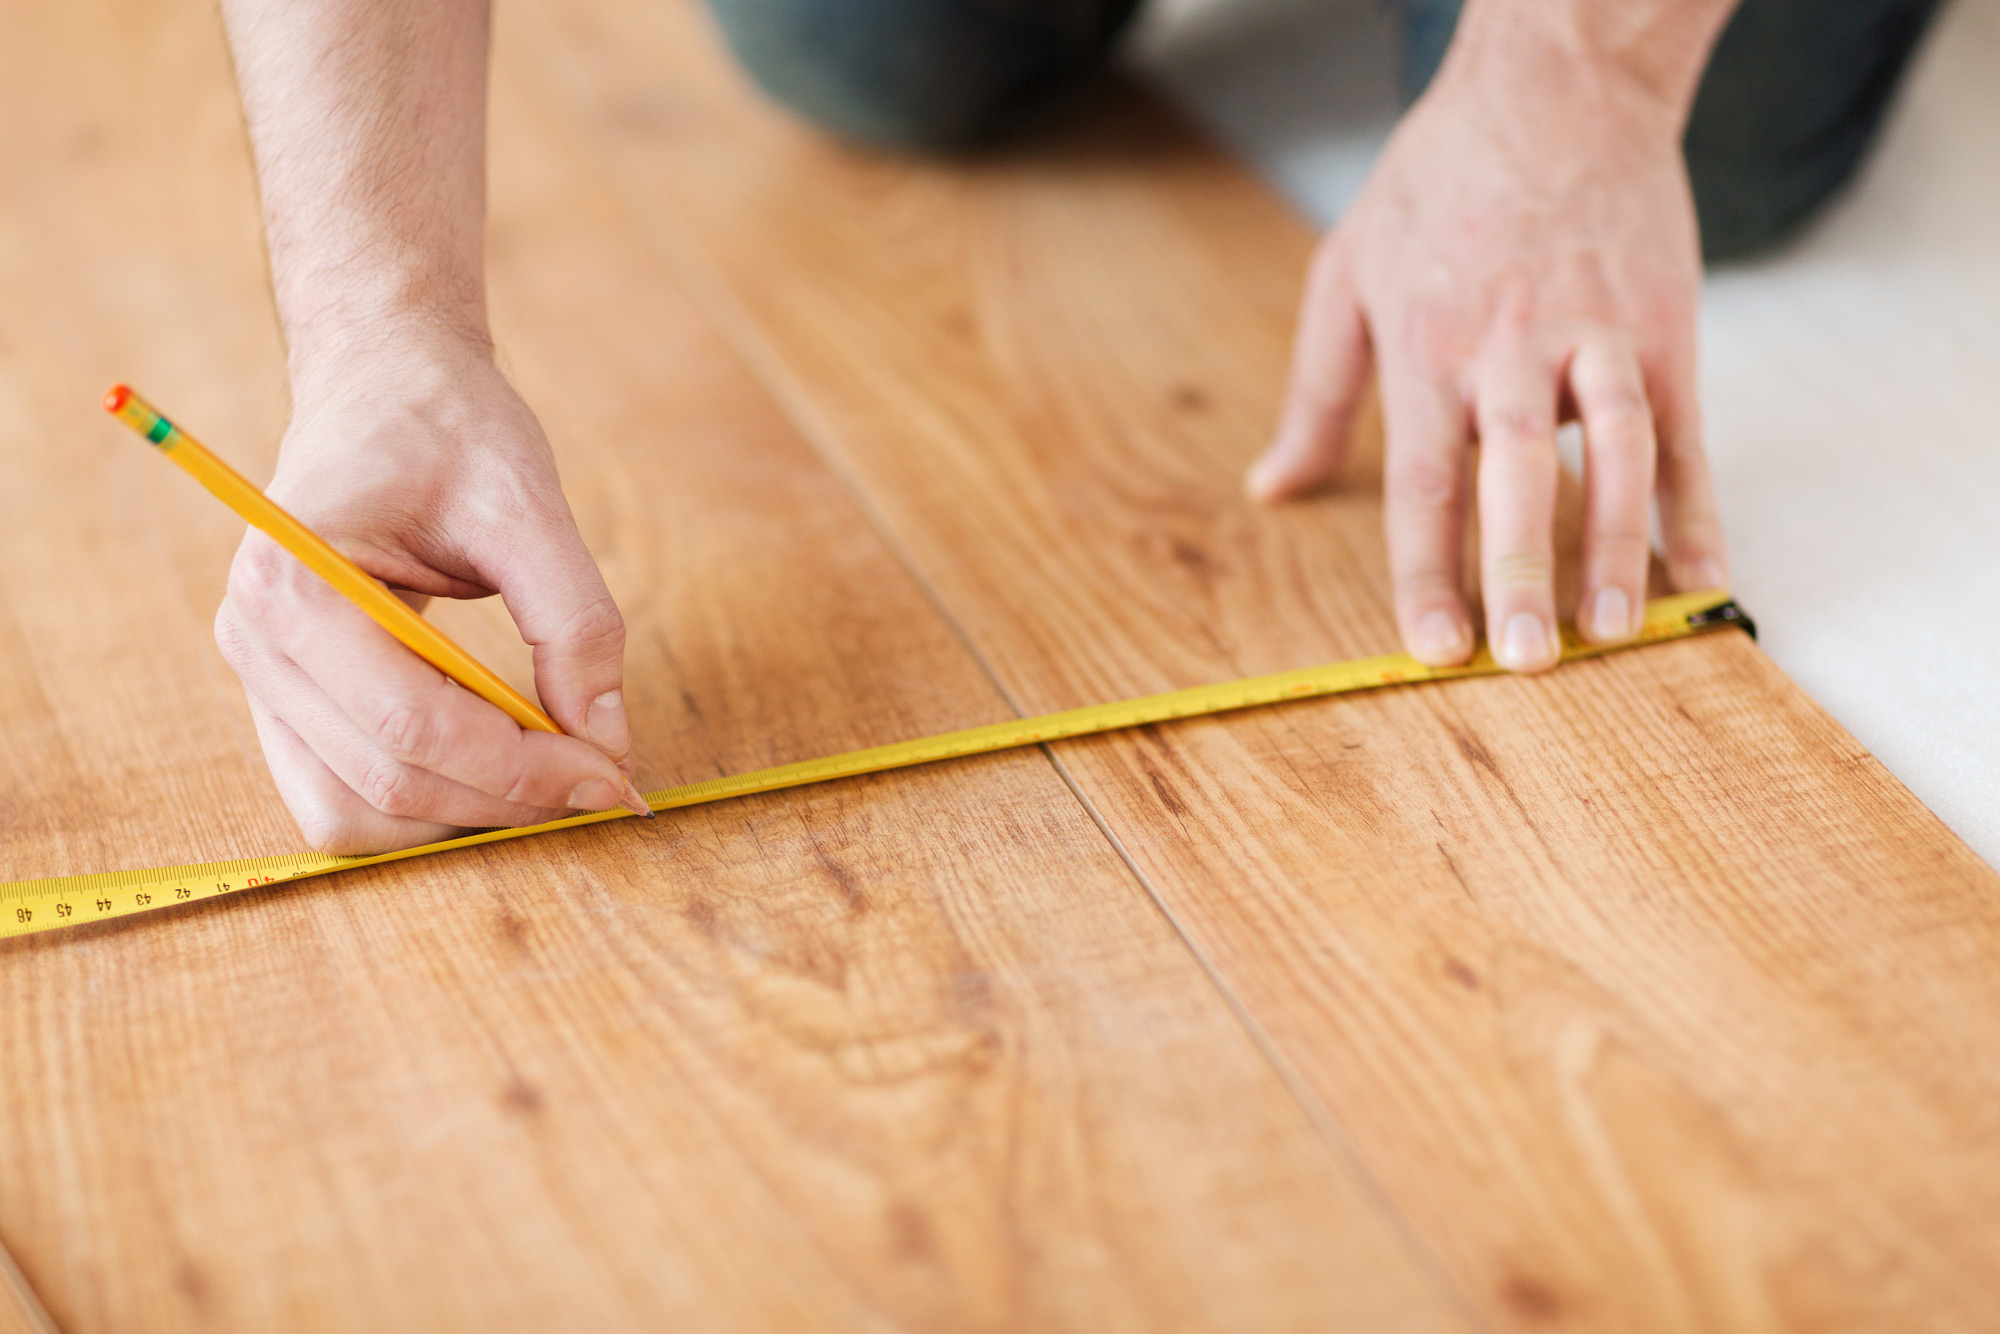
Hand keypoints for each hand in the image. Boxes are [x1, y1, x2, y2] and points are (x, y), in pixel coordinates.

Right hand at [215, 333, 645, 852]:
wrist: (385, 385)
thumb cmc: (447, 426)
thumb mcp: (529, 504)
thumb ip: (575, 621)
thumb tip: (607, 739)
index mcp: (292, 580)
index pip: (410, 724)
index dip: (521, 768)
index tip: (613, 772)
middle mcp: (253, 639)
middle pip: (386, 781)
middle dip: (507, 798)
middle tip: (604, 780)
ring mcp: (259, 678)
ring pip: (356, 813)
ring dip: (464, 816)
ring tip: (555, 775)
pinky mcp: (286, 700)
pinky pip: (345, 794)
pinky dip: (429, 805)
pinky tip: (504, 769)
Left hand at [1247, 25, 1728, 670]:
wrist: (1555, 86)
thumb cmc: (1437, 184)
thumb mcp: (1347, 275)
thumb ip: (1315, 393)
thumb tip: (1270, 488)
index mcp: (1427, 350)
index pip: (1424, 483)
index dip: (1427, 571)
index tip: (1434, 649)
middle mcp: (1511, 351)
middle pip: (1515, 475)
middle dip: (1520, 571)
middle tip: (1526, 659)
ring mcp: (1597, 339)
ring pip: (1614, 453)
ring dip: (1620, 547)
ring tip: (1622, 630)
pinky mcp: (1665, 327)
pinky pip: (1685, 430)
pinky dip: (1698, 505)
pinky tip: (1707, 573)